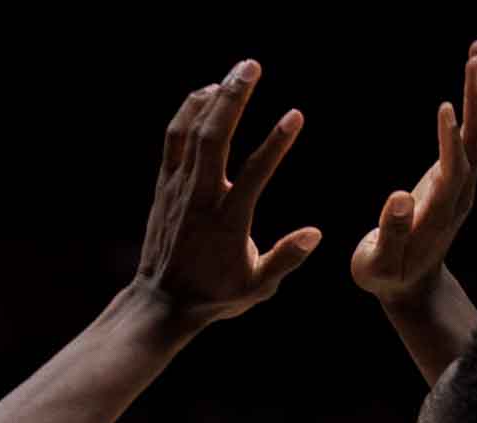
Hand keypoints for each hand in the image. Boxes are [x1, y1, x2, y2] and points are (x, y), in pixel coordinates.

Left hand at [136, 59, 319, 325]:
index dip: (276, 144)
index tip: (296, 115)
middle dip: (233, 99)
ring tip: (236, 73)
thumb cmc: (213, 296)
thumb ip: (285, 260)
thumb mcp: (255, 289)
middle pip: (214, 139)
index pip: (253, 176)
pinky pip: (174, 140)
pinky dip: (189, 112)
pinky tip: (208, 93)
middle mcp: (199, 201)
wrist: (161, 301)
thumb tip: (315, 233)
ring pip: (191, 133)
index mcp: (227, 223)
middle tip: (252, 66)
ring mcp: (178, 190)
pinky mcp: (165, 186)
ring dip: (212, 98)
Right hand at [351, 40, 476, 304]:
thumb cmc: (385, 276)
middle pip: (475, 143)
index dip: (451, 142)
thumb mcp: (377, 265)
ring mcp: (462, 182)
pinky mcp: (457, 173)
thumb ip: (390, 233)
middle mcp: (460, 193)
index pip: (454, 171)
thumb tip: (400, 197)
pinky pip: (474, 134)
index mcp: (439, 213)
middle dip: (476, 102)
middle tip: (476, 60)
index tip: (446, 107)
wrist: (411, 285)